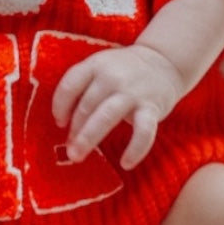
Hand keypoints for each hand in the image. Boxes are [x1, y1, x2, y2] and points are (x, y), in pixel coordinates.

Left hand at [51, 43, 184, 170]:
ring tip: (77, 156)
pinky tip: (126, 163)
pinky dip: (135, 149)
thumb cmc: (123, 71)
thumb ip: (82, 87)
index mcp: (95, 65)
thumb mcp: (100, 67)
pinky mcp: (152, 107)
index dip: (59, 106)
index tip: (60, 122)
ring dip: (88, 138)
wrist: (164, 61)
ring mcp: (132, 92)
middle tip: (69, 150)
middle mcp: (111, 77)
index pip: (69, 86)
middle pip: (86, 106)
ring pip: (106, 117)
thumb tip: (64, 122)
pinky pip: (143, 132)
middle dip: (74, 131)